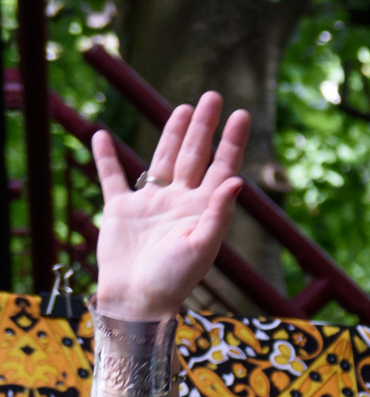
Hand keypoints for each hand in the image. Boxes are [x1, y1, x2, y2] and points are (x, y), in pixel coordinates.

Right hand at [93, 95, 249, 319]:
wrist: (137, 300)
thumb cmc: (174, 279)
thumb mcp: (202, 247)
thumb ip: (219, 214)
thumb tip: (236, 182)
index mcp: (203, 210)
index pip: (221, 167)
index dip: (232, 142)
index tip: (241, 115)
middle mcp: (180, 201)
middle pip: (193, 155)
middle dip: (203, 127)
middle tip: (212, 96)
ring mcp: (150, 203)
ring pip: (161, 159)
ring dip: (171, 134)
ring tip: (182, 109)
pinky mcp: (120, 209)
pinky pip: (111, 176)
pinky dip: (105, 156)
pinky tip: (101, 135)